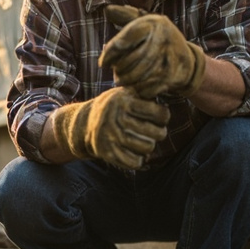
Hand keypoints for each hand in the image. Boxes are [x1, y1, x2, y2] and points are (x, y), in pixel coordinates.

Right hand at [51, 87, 170, 168]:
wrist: (85, 123)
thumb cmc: (113, 106)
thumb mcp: (125, 93)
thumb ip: (144, 92)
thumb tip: (164, 86)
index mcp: (123, 102)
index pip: (159, 113)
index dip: (164, 116)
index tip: (161, 116)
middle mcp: (116, 119)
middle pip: (156, 133)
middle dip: (160, 133)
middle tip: (158, 131)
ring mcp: (111, 137)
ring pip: (147, 148)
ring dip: (150, 146)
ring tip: (147, 141)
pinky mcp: (107, 152)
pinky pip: (134, 162)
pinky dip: (140, 160)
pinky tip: (138, 153)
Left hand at [99, 5, 205, 98]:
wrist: (187, 60)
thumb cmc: (158, 39)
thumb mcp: (144, 23)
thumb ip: (124, 16)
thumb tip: (106, 10)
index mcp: (152, 23)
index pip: (122, 41)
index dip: (109, 55)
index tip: (103, 63)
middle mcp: (162, 38)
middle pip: (129, 61)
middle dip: (119, 71)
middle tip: (115, 75)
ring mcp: (169, 57)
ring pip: (138, 76)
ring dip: (127, 82)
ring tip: (122, 81)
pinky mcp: (173, 75)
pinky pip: (148, 88)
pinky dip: (139, 90)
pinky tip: (136, 87)